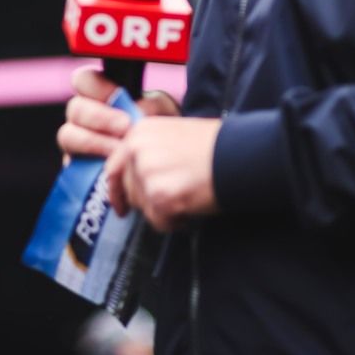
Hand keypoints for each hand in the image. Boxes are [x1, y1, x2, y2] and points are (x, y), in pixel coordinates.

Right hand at [56, 65, 181, 160]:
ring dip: (93, 142)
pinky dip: (91, 166)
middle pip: (74, 108)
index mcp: (100, 95)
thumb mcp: (164, 112)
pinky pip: (71, 166)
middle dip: (98, 117)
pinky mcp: (76, 169)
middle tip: (125, 127)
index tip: (117, 96)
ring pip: (67, 136)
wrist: (163, 168)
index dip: (95, 86)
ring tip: (119, 151)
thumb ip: (153, 105)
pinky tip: (113, 170)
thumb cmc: (161, 132)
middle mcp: (83, 117)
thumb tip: (138, 108)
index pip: (83, 80)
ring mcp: (77, 143)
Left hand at [104, 114, 220, 230]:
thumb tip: (134, 178)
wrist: (241, 154)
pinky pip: (158, 221)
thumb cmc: (216, 145)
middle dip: (148, 201)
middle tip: (171, 202)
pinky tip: (191, 209)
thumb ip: (149, 151)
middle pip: (129, 190)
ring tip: (188, 199)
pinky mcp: (161, 196)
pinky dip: (174, 222)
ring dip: (163, 211)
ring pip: (144, 208)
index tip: (120, 206)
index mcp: (139, 133)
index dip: (116, 190)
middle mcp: (137, 151)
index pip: (113, 167)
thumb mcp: (173, 135)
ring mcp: (147, 174)